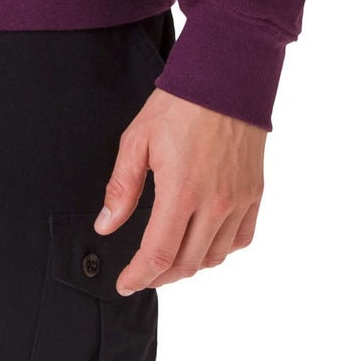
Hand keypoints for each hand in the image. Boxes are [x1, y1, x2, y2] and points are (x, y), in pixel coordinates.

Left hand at [96, 87, 264, 295]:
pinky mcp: (255, 193)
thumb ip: (122, 187)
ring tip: (169, 260)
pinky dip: (220, 250)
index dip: (140, 275)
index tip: (125, 283)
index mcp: (182, 190)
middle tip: (142, 273)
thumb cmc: (178, 104)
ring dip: (189, 265)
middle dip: (160, 275)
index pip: (159, 253)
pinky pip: (241, 239)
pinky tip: (204, 243)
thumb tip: (106, 225)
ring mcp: (239, 200)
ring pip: (214, 256)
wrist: (225, 78)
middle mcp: (215, 203)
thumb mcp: (137, 139)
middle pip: (187, 263)